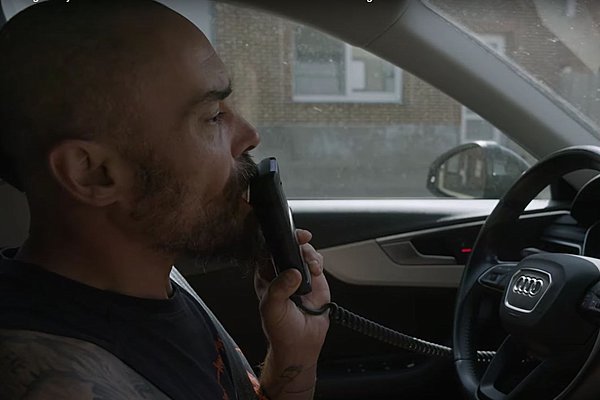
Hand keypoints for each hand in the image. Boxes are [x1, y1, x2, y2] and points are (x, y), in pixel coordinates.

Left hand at [254, 229, 329, 397]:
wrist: (302, 343)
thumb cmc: (281, 329)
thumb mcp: (273, 308)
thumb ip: (279, 289)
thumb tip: (292, 273)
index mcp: (265, 276)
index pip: (266, 250)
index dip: (275, 239)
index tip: (286, 236)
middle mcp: (281, 272)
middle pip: (287, 246)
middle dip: (296, 241)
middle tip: (303, 240)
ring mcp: (298, 274)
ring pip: (303, 250)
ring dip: (309, 253)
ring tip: (311, 267)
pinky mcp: (314, 278)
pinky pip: (316, 260)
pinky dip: (318, 261)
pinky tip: (316, 272)